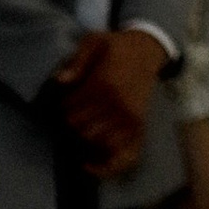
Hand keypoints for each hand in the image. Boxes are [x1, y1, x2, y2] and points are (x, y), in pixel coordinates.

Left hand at [54, 26, 167, 177]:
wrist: (147, 50)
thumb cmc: (117, 46)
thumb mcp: (94, 41)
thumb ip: (77, 60)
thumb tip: (60, 81)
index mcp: (104, 84)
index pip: (71, 111)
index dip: (62, 109)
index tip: (65, 102)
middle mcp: (117, 105)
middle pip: (81, 130)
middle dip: (71, 125)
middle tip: (72, 115)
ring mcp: (130, 118)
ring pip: (98, 143)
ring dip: (84, 141)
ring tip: (81, 132)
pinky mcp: (139, 126)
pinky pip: (124, 155)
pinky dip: (107, 167)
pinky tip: (90, 166)